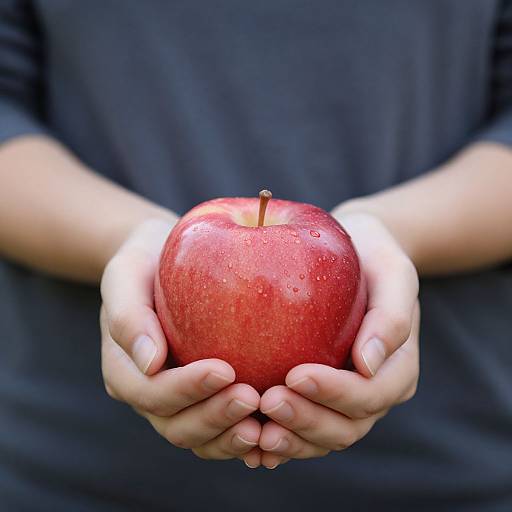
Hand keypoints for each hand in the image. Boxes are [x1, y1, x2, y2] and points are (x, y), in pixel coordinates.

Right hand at [100, 218, 260, 460]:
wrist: (162, 261)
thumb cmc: (145, 262)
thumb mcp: (126, 274)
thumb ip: (128, 316)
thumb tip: (151, 364)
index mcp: (124, 371)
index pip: (151, 392)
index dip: (186, 388)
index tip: (225, 368)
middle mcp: (150, 394)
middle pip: (177, 425)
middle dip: (215, 416)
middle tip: (253, 397)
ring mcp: (179, 402)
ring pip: (202, 438)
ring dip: (231, 436)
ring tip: (265, 423)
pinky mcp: (207, 399)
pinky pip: (224, 429)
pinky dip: (244, 437)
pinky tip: (274, 429)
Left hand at [246, 212, 419, 468]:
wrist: (358, 256)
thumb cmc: (375, 259)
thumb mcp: (393, 272)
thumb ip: (391, 316)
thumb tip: (368, 365)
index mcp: (397, 369)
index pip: (370, 394)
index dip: (335, 393)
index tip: (295, 374)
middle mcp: (373, 393)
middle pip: (345, 427)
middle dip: (306, 420)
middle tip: (267, 401)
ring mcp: (345, 401)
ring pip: (321, 437)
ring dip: (290, 438)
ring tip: (254, 429)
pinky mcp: (318, 398)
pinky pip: (300, 429)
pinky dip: (279, 439)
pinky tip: (249, 438)